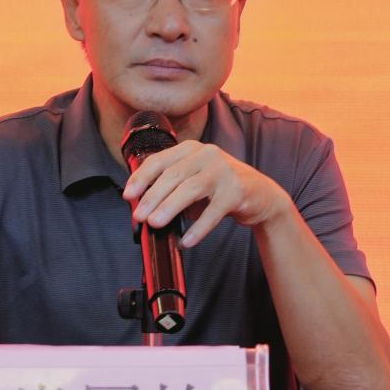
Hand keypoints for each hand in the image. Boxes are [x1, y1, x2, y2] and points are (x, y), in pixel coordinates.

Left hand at [121, 140, 291, 247]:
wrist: (261, 194)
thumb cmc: (220, 187)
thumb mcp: (194, 179)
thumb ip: (172, 187)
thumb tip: (144, 208)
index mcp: (191, 149)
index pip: (159, 160)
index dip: (141, 178)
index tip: (128, 195)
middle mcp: (207, 154)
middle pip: (173, 175)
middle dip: (153, 196)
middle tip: (140, 215)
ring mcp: (223, 171)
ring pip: (190, 189)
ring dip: (170, 207)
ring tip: (156, 223)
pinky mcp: (237, 190)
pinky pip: (213, 212)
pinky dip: (198, 228)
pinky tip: (187, 241)